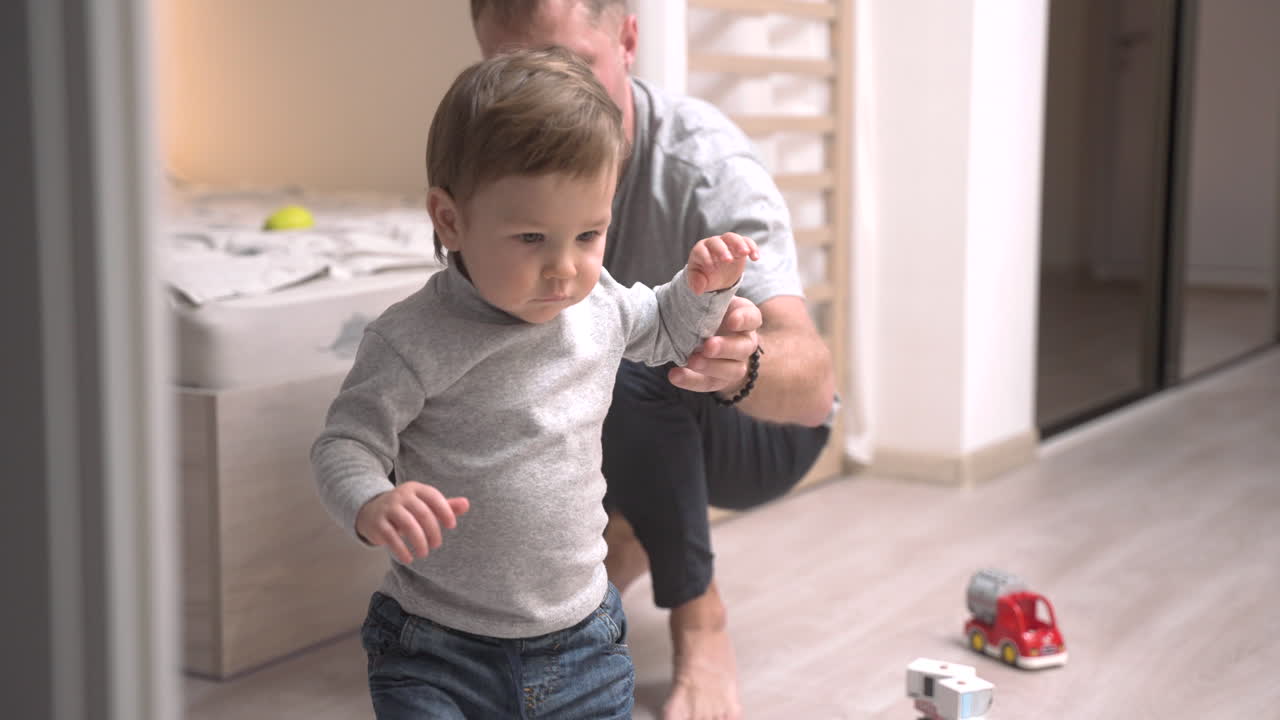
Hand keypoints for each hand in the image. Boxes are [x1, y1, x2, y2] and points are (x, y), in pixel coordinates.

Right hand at [355, 481, 469, 564]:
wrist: (371, 511)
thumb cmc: (406, 509)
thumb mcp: (425, 505)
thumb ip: (446, 506)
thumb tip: (467, 504)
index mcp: (415, 489)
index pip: (434, 497)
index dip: (445, 511)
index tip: (452, 526)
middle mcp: (401, 496)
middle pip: (423, 513)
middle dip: (433, 531)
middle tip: (436, 545)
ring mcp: (388, 509)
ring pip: (408, 525)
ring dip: (419, 541)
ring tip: (424, 553)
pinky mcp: (378, 523)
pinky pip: (391, 537)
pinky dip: (402, 550)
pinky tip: (408, 559)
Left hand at [668, 295, 761, 392]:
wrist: (703, 335)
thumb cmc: (706, 311)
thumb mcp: (710, 299)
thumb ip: (705, 291)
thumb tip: (694, 280)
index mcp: (744, 318)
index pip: (753, 317)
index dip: (744, 319)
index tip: (732, 320)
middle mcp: (744, 341)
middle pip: (744, 347)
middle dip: (726, 347)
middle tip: (707, 346)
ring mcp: (734, 363)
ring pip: (732, 370)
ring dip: (711, 366)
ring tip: (691, 360)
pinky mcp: (719, 380)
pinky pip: (708, 383)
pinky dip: (691, 380)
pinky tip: (674, 375)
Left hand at [686, 232, 759, 294]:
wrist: (716, 274)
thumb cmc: (704, 276)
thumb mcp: (698, 281)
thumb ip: (697, 283)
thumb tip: (698, 290)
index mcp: (700, 251)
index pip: (701, 251)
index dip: (705, 258)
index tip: (711, 268)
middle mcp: (712, 244)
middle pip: (717, 242)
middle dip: (722, 250)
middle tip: (728, 261)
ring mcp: (726, 243)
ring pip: (732, 238)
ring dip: (739, 244)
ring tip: (745, 253)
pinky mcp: (739, 246)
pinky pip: (746, 241)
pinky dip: (752, 247)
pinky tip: (755, 258)